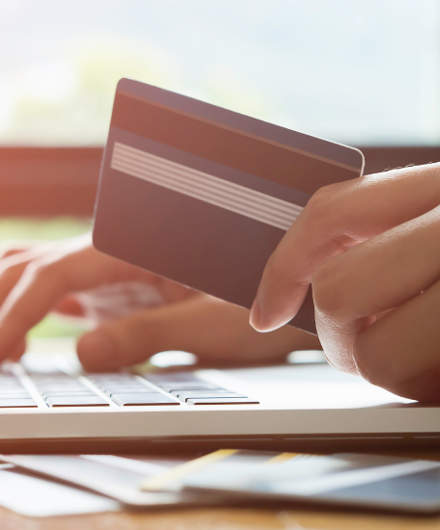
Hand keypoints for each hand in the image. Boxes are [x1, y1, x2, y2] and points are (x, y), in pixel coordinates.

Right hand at [0, 234, 318, 369]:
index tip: (0, 349)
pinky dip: (30, 310)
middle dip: (2, 302)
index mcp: (135, 249)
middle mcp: (115, 252)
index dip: (17, 309)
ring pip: (38, 271)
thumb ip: (149, 334)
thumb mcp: (209, 323)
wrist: (281, 291)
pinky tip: (22, 341)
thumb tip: (84, 354)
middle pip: (33, 263)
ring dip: (9, 300)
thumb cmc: (256, 301)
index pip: (56, 271)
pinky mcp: (116, 289)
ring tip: (4, 348)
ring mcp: (112, 270)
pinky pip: (60, 290)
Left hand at [250, 163, 439, 400]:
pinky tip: (438, 361)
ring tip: (418, 352)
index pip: (335, 211)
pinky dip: (419, 384)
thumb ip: (388, 236)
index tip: (267, 309)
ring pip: (375, 355)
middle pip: (339, 291)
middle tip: (362, 339)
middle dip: (337, 331)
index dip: (285, 264)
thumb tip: (291, 289)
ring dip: (382, 363)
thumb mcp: (436, 222)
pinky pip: (419, 388)